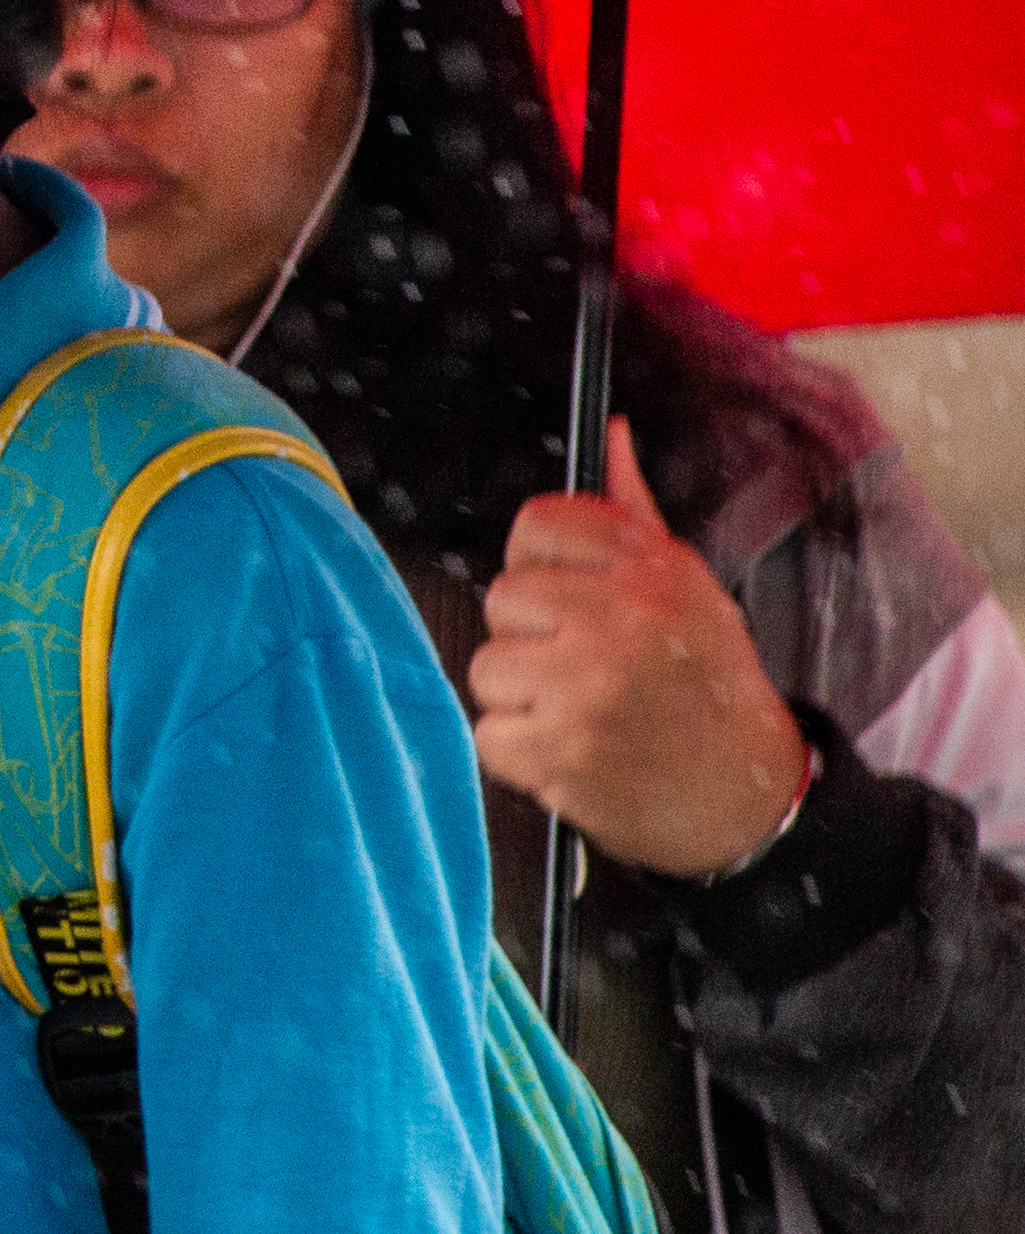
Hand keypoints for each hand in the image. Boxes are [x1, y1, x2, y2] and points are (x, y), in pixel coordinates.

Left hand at [472, 420, 810, 878]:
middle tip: (585, 667)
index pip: (538, 524)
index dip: (540, 563)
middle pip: (503, 597)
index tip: (565, 596)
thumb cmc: (709, 688)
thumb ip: (633, 514)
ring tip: (582, 712)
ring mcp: (585, 688)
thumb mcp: (690, 590)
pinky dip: (521, 752)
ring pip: (488, 667)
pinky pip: (489, 733)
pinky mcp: (558, 752)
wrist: (747, 799)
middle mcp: (619, 620)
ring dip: (523, 697)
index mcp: (652, 571)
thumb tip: (608, 434)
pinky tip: (574, 752)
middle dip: (532, 635)